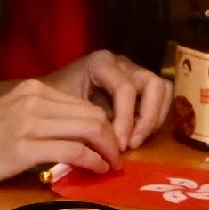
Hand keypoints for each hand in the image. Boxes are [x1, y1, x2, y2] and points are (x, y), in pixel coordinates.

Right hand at [0, 73, 141, 194]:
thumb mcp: (16, 116)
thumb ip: (47, 118)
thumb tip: (83, 135)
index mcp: (34, 90)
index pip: (84, 104)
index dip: (105, 126)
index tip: (111, 145)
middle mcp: (34, 100)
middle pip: (92, 115)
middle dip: (112, 138)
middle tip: (117, 158)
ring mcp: (29, 123)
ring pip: (88, 130)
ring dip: (107, 151)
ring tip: (111, 165)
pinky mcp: (25, 148)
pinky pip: (73, 151)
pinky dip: (92, 162)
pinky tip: (97, 170)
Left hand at [43, 48, 172, 154]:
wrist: (46, 97)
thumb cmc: (52, 102)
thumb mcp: (64, 110)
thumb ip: (87, 122)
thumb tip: (107, 145)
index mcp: (101, 63)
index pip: (124, 89)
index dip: (126, 120)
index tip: (120, 147)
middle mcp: (121, 63)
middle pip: (152, 85)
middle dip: (147, 118)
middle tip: (132, 145)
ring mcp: (133, 71)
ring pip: (162, 89)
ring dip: (154, 118)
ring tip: (136, 142)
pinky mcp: (139, 84)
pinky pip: (161, 97)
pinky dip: (156, 117)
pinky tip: (139, 135)